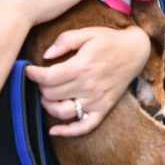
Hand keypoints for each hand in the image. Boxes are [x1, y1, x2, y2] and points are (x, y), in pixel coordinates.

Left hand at [25, 26, 150, 136]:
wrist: (136, 51)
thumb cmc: (109, 40)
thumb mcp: (87, 32)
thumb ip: (65, 40)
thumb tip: (46, 56)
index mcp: (82, 66)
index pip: (48, 78)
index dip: (33, 74)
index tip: (28, 70)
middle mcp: (88, 86)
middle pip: (51, 94)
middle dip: (41, 86)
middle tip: (42, 78)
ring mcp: (96, 100)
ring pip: (62, 112)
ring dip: (48, 105)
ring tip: (47, 95)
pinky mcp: (103, 109)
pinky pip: (84, 127)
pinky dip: (67, 132)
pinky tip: (54, 130)